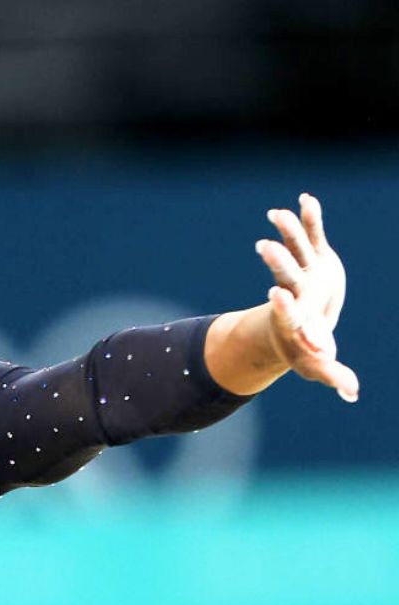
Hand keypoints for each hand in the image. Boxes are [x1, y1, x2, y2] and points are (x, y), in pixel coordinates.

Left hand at [256, 194, 358, 401]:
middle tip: (264, 247)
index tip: (275, 294)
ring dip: (288, 232)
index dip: (281, 305)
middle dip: (276, 262)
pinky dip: (311, 220)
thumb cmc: (306, 351)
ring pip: (293, 250)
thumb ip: (332, 375)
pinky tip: (306, 200)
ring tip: (277, 213)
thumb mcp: (318, 366)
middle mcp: (295, 293)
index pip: (285, 312)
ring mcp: (303, 273)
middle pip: (283, 276)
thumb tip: (351, 393)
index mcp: (294, 319)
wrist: (301, 329)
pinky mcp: (314, 260)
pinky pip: (312, 237)